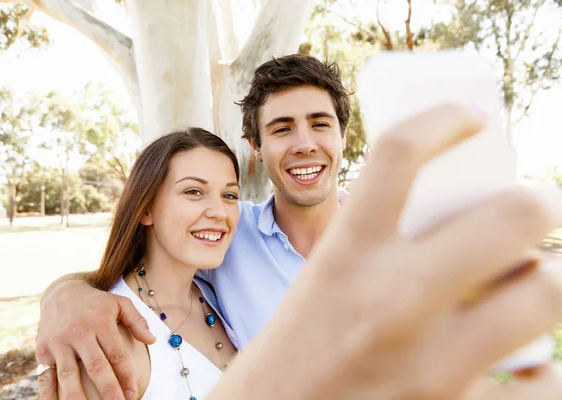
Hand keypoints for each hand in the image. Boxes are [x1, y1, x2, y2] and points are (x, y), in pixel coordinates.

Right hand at [35, 278, 154, 399]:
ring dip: (78, 397)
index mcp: (100, 322)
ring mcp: (59, 342)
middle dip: (108, 389)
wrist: (61, 292)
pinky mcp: (43, 350)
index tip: (133, 393)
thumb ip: (137, 321)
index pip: (116, 354)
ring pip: (69, 375)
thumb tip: (152, 340)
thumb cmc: (96, 302)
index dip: (126, 376)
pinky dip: (48, 395)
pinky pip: (45, 376)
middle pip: (95, 366)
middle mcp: (79, 332)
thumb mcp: (119, 303)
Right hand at [207, 104, 561, 398]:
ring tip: (532, 280)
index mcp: (344, 255)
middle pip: (510, 216)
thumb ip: (386, 246)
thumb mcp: (326, 280)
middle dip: (539, 201)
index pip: (399, 153)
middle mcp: (389, 301)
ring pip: (546, 293)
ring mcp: (429, 363)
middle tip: (537, 206)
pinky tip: (525, 359)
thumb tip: (470, 224)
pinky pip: (544, 382)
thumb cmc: (300, 344)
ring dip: (549, 279)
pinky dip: (544, 367)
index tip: (476, 116)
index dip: (445, 116)